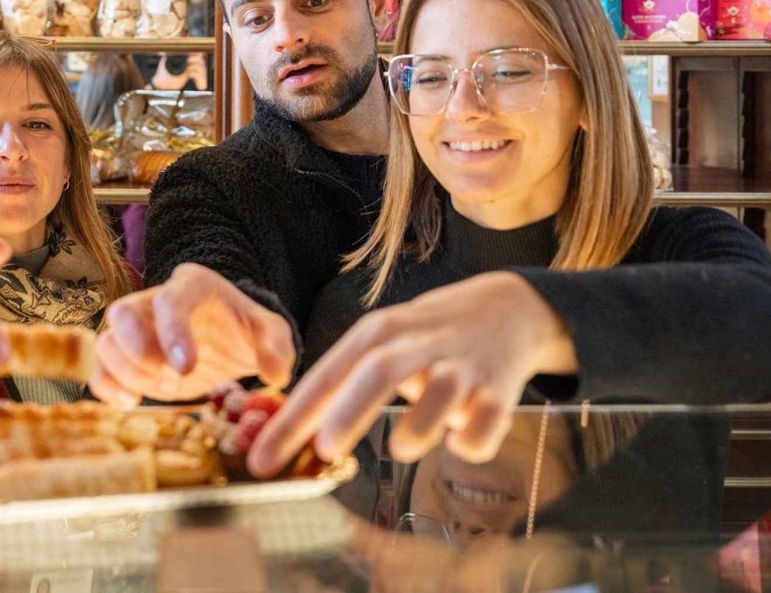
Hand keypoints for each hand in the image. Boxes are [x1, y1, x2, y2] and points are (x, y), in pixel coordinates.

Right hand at [87, 263, 296, 406]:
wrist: (227, 338)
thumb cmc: (245, 330)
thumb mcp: (271, 332)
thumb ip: (276, 348)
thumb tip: (275, 374)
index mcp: (192, 286)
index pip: (170, 299)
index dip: (172, 332)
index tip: (186, 369)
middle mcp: (154, 301)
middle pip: (121, 313)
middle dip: (138, 352)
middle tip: (171, 378)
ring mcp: (135, 329)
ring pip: (106, 343)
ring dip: (130, 374)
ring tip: (168, 388)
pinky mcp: (126, 357)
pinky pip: (99, 369)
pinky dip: (109, 388)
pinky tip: (133, 401)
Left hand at [248, 272, 575, 476]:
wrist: (506, 310)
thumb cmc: (424, 339)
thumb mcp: (379, 344)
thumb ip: (341, 384)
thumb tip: (291, 432)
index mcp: (376, 334)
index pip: (327, 376)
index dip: (292, 419)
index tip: (264, 459)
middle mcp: (415, 345)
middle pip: (378, 372)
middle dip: (349, 412)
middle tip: (324, 450)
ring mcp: (459, 366)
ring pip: (438, 393)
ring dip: (418, 424)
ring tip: (400, 447)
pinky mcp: (498, 388)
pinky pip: (485, 421)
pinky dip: (471, 440)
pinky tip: (460, 442)